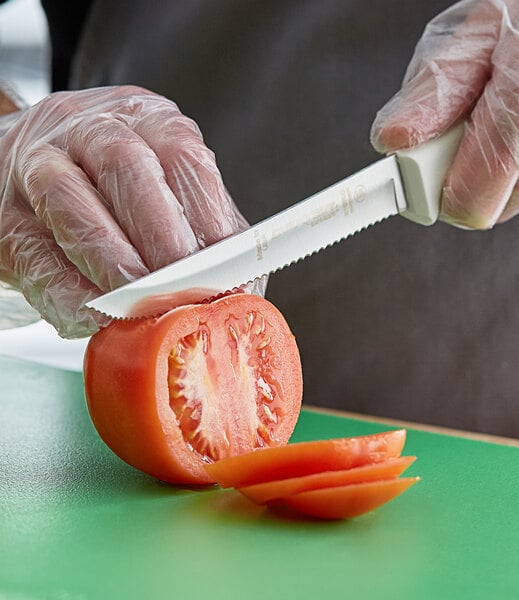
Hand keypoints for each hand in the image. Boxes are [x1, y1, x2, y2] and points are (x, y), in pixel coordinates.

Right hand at [0, 86, 253, 337]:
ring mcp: (39, 163)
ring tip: (142, 304)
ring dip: (112, 261)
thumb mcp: (170, 188)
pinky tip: (95, 316)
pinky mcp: (7, 213)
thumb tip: (243, 292)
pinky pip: (35, 250)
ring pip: (70, 200)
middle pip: (127, 168)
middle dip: (161, 238)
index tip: (226, 275)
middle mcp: (90, 129)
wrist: (31, 173)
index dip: (207, 219)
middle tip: (185, 292)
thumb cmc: (116, 189)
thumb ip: (208, 230)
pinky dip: (68, 290)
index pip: (184, 158)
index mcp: (146, 120)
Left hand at [371, 0, 518, 228]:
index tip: (426, 169)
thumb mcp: (475, 38)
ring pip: (517, 201)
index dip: (437, 190)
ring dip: (507, 169)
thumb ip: (431, 94)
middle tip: (484, 123)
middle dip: (472, 172)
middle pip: (489, 206)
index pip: (466, 204)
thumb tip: (393, 139)